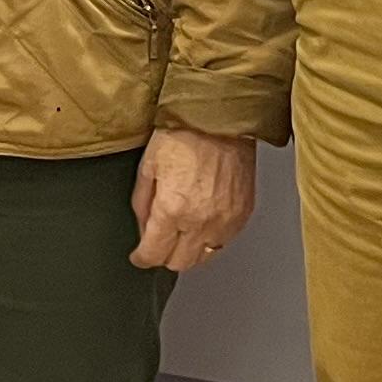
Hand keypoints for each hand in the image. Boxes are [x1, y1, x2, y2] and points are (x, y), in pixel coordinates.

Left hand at [129, 121, 256, 270]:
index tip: (139, 255)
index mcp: (172, 209)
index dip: (142, 258)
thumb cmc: (184, 135)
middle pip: (179, 263)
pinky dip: (211, 239)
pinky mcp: (243, 214)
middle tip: (158, 243)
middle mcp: (200, 221)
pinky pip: (224, 241)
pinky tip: (202, 224)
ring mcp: (225, 220)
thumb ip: (142, 204)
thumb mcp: (148, 167)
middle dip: (164, 256)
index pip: (154, 254)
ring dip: (189, 252)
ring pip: (204, 258)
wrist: (219, 119)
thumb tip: (142, 228)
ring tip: (181, 234)